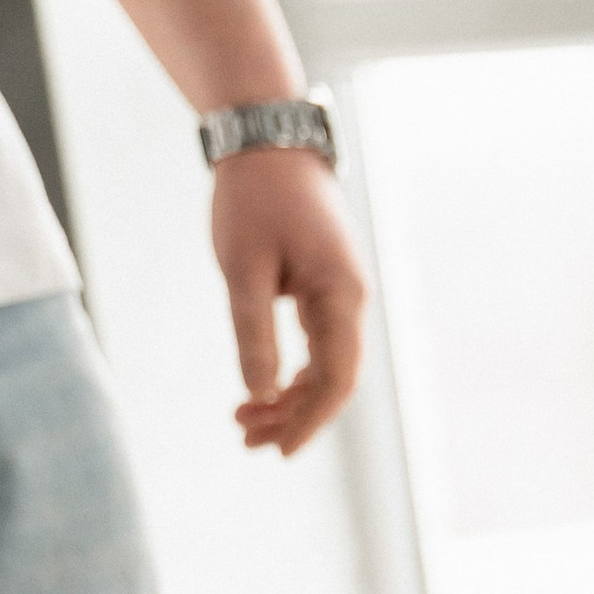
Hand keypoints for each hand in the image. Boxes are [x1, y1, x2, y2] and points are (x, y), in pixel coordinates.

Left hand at [211, 145, 366, 454]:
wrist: (267, 142)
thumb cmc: (253, 198)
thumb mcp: (243, 267)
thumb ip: (254, 334)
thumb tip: (261, 396)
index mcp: (341, 296)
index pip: (337, 379)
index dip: (310, 421)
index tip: (279, 452)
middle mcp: (351, 302)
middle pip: (334, 382)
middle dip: (294, 416)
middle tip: (245, 440)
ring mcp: (340, 297)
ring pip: (324, 368)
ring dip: (288, 399)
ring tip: (243, 421)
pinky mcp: (324, 290)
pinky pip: (316, 347)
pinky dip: (290, 373)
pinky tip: (261, 389)